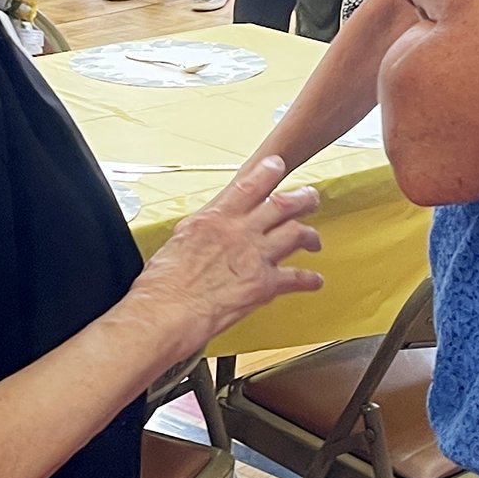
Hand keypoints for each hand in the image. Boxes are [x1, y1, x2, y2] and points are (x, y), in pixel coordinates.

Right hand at [125, 156, 321, 350]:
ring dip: (310, 236)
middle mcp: (240, 232)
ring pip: (296, 234)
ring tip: (313, 239)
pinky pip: (296, 278)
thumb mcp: (179, 240)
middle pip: (283, 205)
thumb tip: (207, 229)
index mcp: (216, 218)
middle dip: (303, 199)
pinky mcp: (264, 285)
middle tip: (310, 198)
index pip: (250, 184)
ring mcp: (255, 256)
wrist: (166, 312)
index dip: (269, 171)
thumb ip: (202, 229)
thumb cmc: (164, 284)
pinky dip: (309, 279)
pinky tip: (314, 280)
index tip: (277, 165)